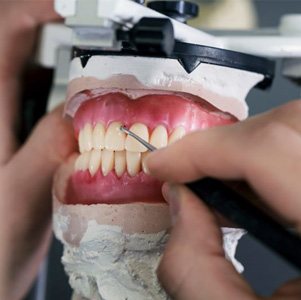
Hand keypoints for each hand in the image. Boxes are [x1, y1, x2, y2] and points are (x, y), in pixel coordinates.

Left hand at [0, 2, 75, 298]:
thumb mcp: (23, 192)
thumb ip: (52, 146)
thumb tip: (84, 109)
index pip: (4, 34)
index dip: (36, 10)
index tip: (73, 9)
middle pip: (23, 48)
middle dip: (61, 37)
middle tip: (99, 47)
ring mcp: (9, 122)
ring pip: (38, 75)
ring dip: (69, 69)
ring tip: (100, 79)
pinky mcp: (22, 135)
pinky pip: (47, 102)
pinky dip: (69, 96)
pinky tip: (87, 110)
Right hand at [146, 100, 300, 299]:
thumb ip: (194, 266)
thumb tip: (180, 200)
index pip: (270, 151)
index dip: (205, 150)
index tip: (164, 164)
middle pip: (290, 128)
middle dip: (224, 145)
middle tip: (185, 170)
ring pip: (296, 130)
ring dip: (244, 148)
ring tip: (212, 179)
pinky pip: (299, 149)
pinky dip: (264, 158)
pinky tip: (245, 186)